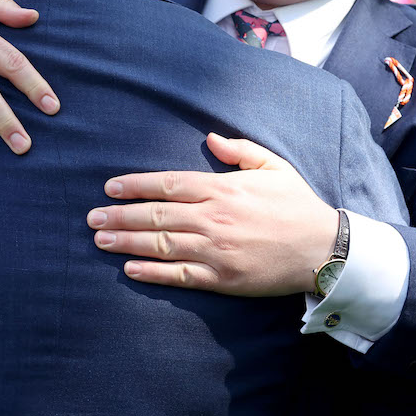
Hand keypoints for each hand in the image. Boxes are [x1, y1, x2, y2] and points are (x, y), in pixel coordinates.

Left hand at [87, 133, 338, 294]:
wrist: (323, 249)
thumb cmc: (296, 204)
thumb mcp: (272, 166)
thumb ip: (238, 150)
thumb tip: (209, 138)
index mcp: (222, 188)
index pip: (167, 184)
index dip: (135, 186)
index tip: (110, 188)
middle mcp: (213, 218)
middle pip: (156, 215)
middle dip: (119, 215)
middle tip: (92, 217)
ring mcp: (215, 250)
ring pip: (160, 245)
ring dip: (126, 242)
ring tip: (100, 239)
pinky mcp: (221, 277)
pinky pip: (179, 275)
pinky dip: (151, 272)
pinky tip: (129, 268)